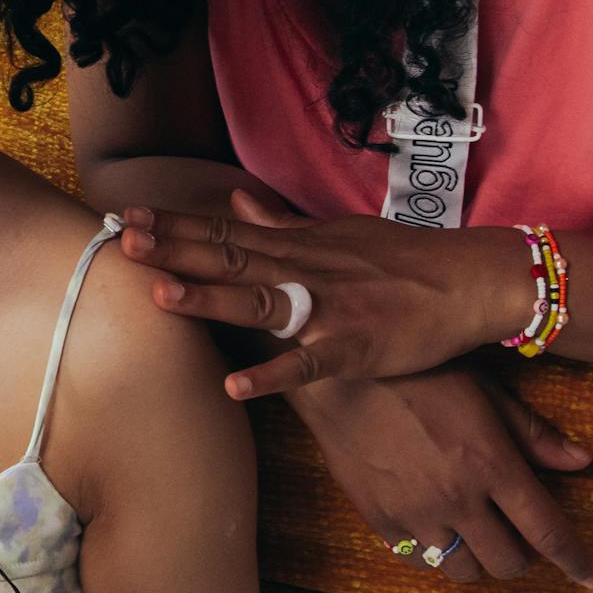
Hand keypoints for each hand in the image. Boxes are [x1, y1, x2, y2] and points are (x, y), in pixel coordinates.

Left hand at [119, 194, 535, 398]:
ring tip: (160, 299)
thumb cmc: (403, 260)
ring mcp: (329, 309)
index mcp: (298, 246)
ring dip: (211, 300)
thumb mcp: (336, 234)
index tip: (130, 218)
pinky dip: (272, 376)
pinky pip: (307, 364)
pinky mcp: (354, 347)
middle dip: (176, 252)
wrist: (469, 280)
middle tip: (124, 242)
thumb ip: (281, 225)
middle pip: (231, 259)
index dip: (177, 227)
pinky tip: (235, 387)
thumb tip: (236, 205)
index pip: (226, 233)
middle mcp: (306, 271)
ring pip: (261, 302)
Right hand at [293, 366, 592, 587]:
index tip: (591, 577)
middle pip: (508, 563)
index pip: (547, 531)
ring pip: (463, 570)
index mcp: (490, 464)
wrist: (340, 377)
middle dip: (522, 557)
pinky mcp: (380, 518)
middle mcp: (457, 498)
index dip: (576, 561)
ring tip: (474, 533)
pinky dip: (435, 554)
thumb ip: (533, 434)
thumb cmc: (416, 373)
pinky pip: (418, 560)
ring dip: (478, 559)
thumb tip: (582, 462)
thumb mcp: (484, 393)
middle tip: (516, 536)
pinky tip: (435, 528)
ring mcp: (416, 513)